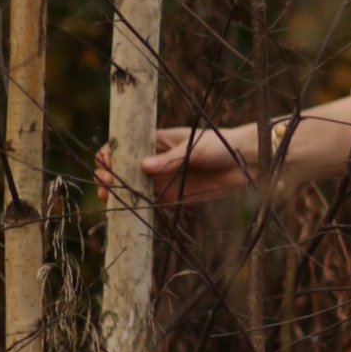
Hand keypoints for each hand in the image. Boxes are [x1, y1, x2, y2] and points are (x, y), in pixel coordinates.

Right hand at [95, 121, 260, 207]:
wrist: (246, 162)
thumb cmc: (221, 145)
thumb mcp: (194, 148)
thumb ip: (170, 160)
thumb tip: (142, 166)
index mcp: (157, 140)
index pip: (125, 145)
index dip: (111, 153)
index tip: (106, 164)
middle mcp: (155, 160)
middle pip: (123, 168)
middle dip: (110, 174)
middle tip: (104, 184)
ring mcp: (162, 178)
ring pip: (132, 186)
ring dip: (118, 192)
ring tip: (108, 198)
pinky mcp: (171, 196)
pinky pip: (148, 202)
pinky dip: (135, 206)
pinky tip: (124, 211)